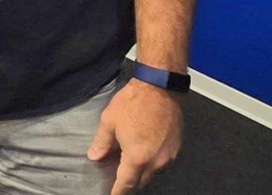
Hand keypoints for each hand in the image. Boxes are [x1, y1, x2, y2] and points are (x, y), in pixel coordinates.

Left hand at [87, 79, 182, 193]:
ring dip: (142, 171)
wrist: (160, 87)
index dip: (118, 192)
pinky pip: (162, 162)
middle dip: (129, 182)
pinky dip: (152, 161)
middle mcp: (156, 162)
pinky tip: (144, 150)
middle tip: (118, 176)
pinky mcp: (176, 147)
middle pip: (141, 181)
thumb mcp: (109, 121)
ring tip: (130, 160)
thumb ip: (102, 143)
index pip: (126, 184)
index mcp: (137, 158)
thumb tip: (94, 157)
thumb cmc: (133, 102)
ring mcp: (169, 156)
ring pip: (153, 172)